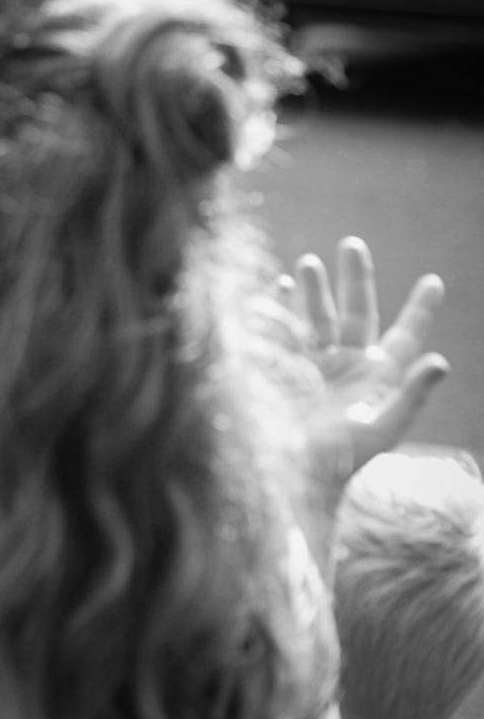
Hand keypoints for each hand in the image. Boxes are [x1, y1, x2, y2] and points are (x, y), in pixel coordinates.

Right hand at [290, 238, 447, 492]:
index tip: (433, 282)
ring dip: (313, 290)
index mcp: (378, 377)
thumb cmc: (342, 460)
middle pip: (354, 313)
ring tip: (310, 262)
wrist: (292, 475)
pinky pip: (283, 330)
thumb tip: (439, 362)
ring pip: (316, 316)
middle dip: (353, 279)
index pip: (403, 335)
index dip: (419, 309)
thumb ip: (411, 395)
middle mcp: (348, 365)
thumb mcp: (382, 429)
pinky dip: (280, 308)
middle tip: (352, 244)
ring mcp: (314, 365)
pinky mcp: (283, 370)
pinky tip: (279, 286)